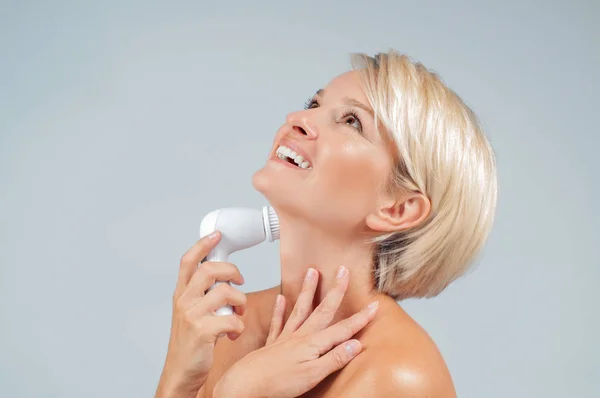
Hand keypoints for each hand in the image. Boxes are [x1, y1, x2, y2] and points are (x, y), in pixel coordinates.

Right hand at [155, 231, 247, 397]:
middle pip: (209, 269)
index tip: (216, 235)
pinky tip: (232, 332)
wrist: (181, 373)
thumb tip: (224, 278)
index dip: (202, 245)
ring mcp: (191, 316)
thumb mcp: (190, 313)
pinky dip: (238, 324)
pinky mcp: (202, 332)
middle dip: (231, 270)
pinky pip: (231, 318)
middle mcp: (183, 302)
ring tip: (239, 311)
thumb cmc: (191, 343)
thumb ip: (202, 295)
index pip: (188, 261)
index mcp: (181, 295)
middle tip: (240, 281)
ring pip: (225, 292)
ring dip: (240, 300)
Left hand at [213, 266, 378, 397]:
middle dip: (335, 291)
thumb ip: (334, 359)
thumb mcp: (313, 375)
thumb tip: (356, 344)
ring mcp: (285, 338)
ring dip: (308, 290)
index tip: (374, 306)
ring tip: (312, 272)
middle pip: (322, 310)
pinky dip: (280, 310)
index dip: (360, 318)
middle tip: (342, 271)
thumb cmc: (277, 384)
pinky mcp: (271, 344)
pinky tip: (280, 299)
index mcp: (313, 344)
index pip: (342, 329)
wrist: (245, 386)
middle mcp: (300, 336)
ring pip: (300, 309)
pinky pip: (278, 322)